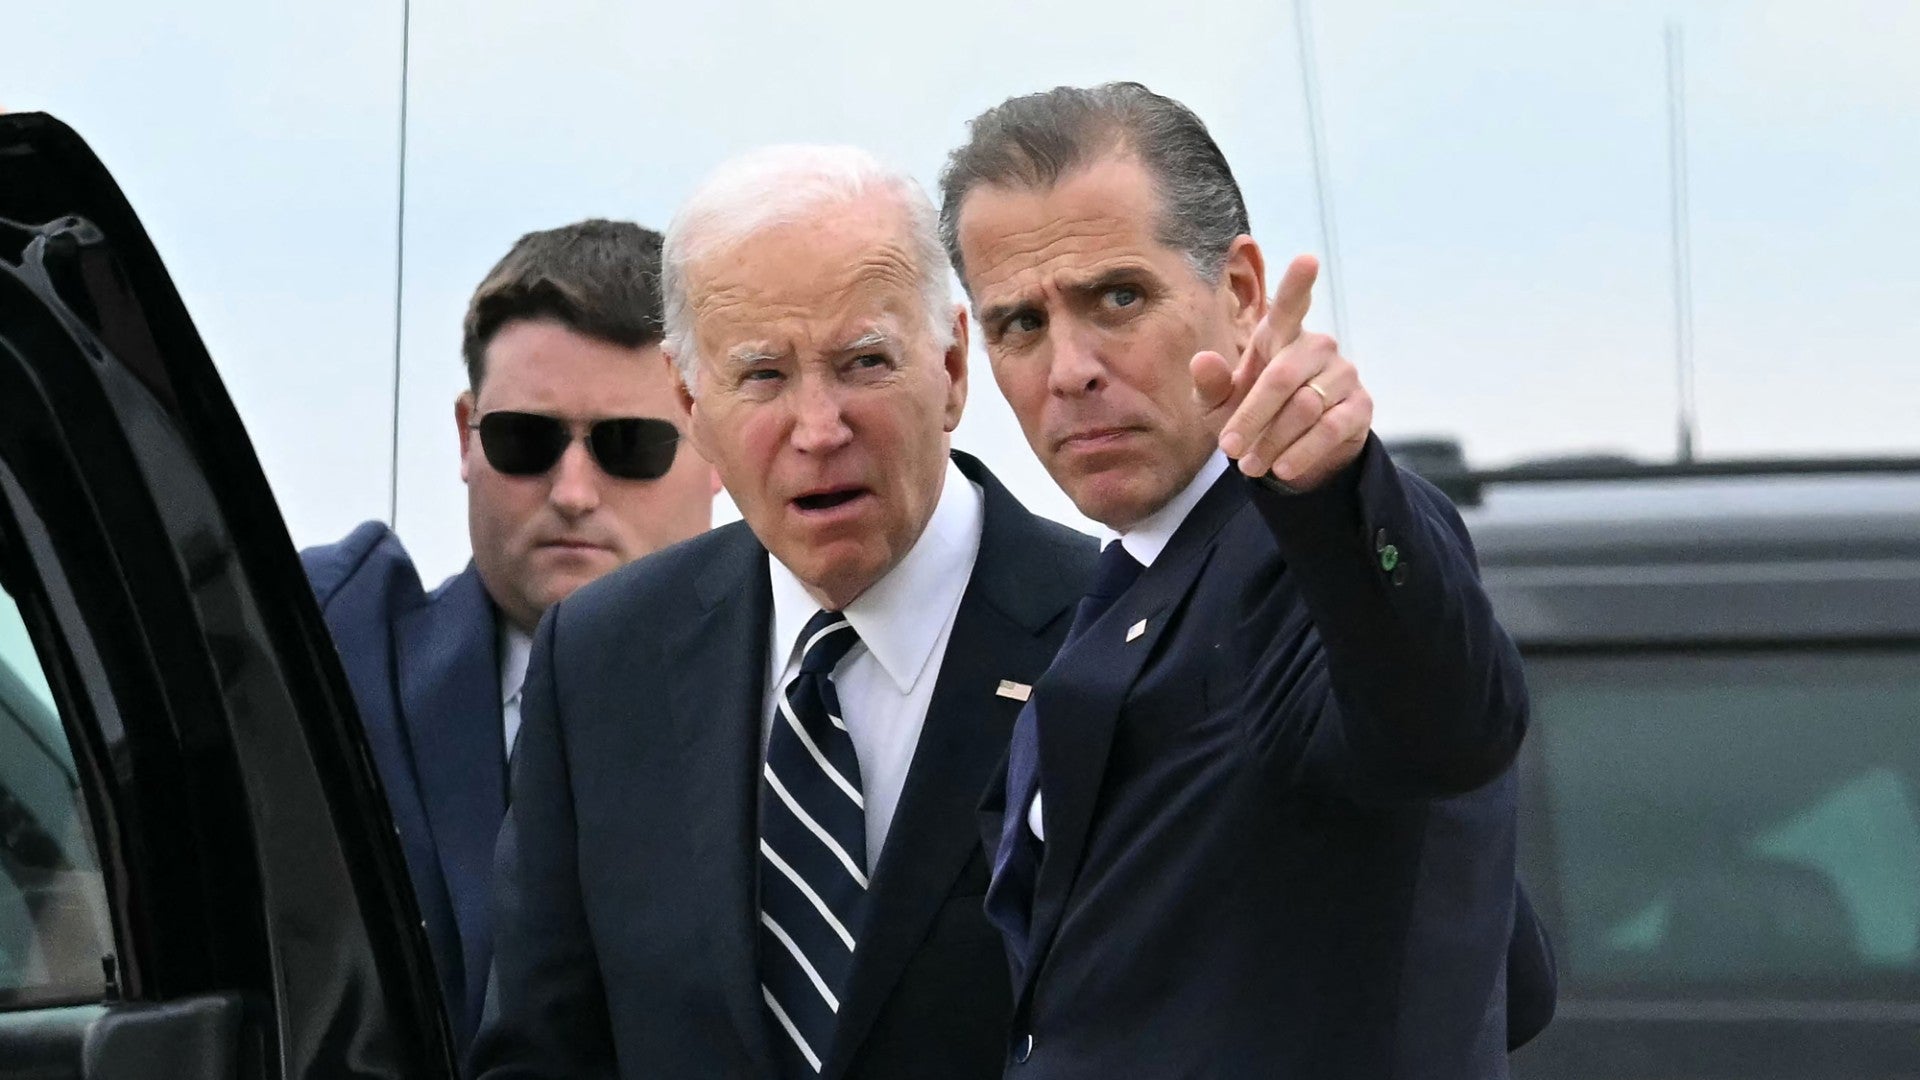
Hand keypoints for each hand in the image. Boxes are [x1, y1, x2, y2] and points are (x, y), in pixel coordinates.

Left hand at [1191, 254, 1371, 490]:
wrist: (1292, 453)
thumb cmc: (1251, 414)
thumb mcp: (1220, 405)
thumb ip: (1210, 384)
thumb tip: (1202, 360)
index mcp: (1280, 335)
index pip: (1291, 305)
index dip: (1299, 283)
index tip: (1308, 260)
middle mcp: (1316, 346)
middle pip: (1281, 377)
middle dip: (1250, 417)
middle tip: (1229, 449)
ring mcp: (1343, 374)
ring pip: (1304, 407)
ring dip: (1272, 441)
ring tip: (1250, 466)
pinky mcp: (1360, 405)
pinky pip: (1329, 429)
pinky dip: (1300, 452)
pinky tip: (1282, 468)